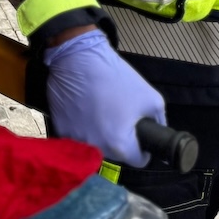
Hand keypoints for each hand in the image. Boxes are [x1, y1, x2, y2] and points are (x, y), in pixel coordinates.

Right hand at [43, 29, 166, 165]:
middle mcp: (97, 149)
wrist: (78, 57)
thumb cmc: (116, 77)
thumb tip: (158, 136)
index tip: (138, 130)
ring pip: (96, 144)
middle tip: (118, 114)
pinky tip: (83, 108)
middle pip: (116, 152)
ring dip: (100, 133)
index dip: (143, 146)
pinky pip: (77, 135)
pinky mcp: (60, 129)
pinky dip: (82, 126)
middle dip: (120, 138)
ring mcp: (75, 140)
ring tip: (100, 109)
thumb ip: (159, 123)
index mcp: (121, 146)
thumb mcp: (152, 98)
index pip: (139, 160)